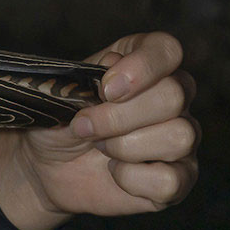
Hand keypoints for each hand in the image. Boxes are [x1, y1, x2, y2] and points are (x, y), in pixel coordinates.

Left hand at [0, 31, 198, 221]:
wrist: (48, 165)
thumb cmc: (61, 121)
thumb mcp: (63, 94)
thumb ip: (90, 76)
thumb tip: (114, 64)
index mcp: (145, 64)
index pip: (166, 49)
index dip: (142, 66)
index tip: (107, 88)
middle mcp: (173, 96)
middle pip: (173, 96)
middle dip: (120, 116)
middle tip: (85, 126)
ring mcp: (182, 138)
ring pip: (178, 136)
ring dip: (126, 146)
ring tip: (100, 148)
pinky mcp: (179, 178)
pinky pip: (170, 180)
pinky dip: (132, 179)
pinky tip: (115, 172)